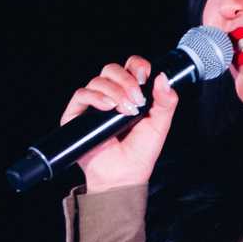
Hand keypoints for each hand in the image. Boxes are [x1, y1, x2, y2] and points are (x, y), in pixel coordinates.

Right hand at [63, 57, 179, 191]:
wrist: (124, 176)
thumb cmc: (140, 153)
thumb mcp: (160, 124)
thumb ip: (166, 101)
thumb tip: (162, 77)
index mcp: (129, 94)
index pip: (130, 68)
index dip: (137, 65)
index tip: (145, 74)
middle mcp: (110, 96)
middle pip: (111, 70)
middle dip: (126, 80)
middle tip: (136, 99)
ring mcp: (92, 105)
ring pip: (97, 81)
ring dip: (114, 91)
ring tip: (124, 110)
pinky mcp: (76, 116)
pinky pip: (81, 95)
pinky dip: (94, 96)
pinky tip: (107, 106)